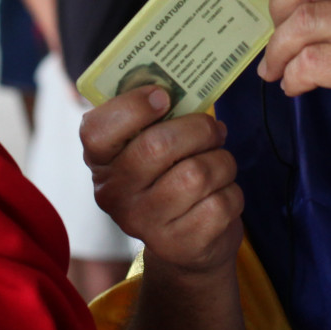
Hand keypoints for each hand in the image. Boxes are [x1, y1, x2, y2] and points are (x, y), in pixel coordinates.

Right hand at [82, 86, 244, 276]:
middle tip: (213, 130)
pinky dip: (232, 191)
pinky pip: (221, 203)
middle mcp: (114, 194)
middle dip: (199, 129)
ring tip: (219, 163)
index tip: (164, 97)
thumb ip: (156, 115)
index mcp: (101, 161)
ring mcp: (145, 224)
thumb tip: (187, 84)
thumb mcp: (150, 145)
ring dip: (222, 161)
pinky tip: (221, 194)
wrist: (186, 243)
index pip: (98, 130)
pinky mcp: (181, 246)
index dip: (134, 107)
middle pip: (158, 146)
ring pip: (198, 174)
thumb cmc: (169, 175)